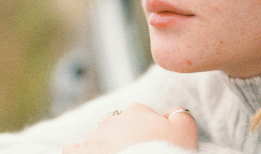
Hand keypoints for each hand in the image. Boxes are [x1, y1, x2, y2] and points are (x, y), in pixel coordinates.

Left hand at [62, 103, 197, 153]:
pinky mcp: (78, 153)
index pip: (142, 116)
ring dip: (104, 147)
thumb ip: (180, 115)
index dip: (149, 133)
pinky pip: (74, 149)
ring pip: (98, 138)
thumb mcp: (186, 132)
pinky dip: (80, 152)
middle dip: (124, 139)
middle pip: (119, 127)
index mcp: (136, 111)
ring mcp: (93, 137)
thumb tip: (172, 112)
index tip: (154, 147)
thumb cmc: (166, 153)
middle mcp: (112, 120)